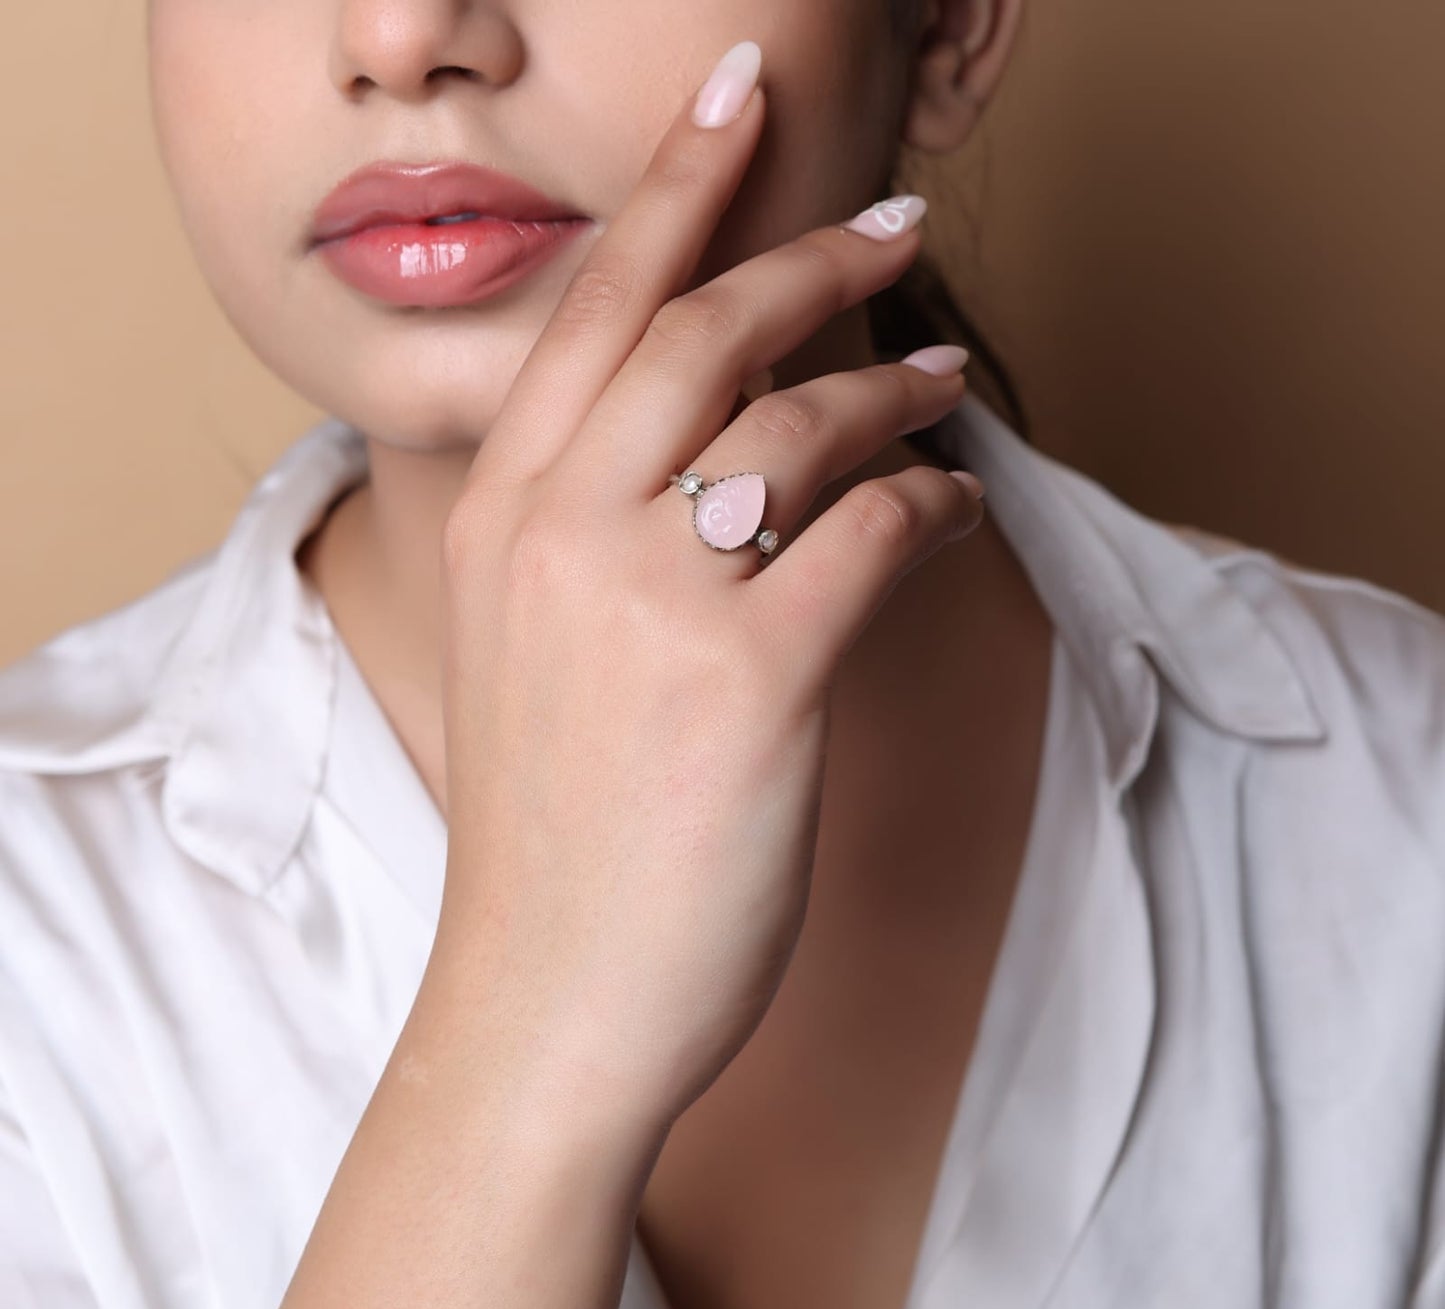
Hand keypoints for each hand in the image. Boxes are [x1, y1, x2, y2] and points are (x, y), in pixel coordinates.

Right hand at [429, 40, 983, 1132]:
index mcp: (502, 516)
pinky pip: (872, 537)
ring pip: (799, 425)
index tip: (733, 103)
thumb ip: (595, 538)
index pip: (595, 311)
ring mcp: (653, 601)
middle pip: (705, 333)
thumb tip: (718, 456)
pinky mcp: (752, 681)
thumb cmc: (552, 839)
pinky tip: (948, 511)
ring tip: (941, 378)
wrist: (547, 998)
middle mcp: (562, 532)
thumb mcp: (535, 655)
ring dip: (889, 389)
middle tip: (892, 225)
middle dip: (809, 256)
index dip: (673, 192)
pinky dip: (927, 506)